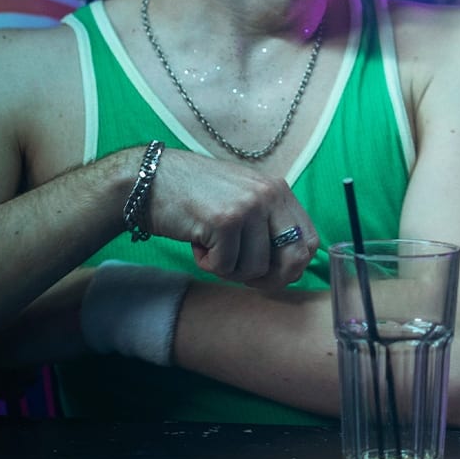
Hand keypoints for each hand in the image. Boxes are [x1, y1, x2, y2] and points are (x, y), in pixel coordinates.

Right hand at [138, 147, 317, 290]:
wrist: (149, 180)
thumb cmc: (194, 195)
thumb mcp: (242, 198)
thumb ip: (268, 223)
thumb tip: (293, 267)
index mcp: (278, 189)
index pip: (310, 241)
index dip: (293, 267)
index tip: (271, 274)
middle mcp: (269, 195)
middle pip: (294, 259)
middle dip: (270, 279)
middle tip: (241, 273)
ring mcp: (248, 206)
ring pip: (256, 268)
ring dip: (229, 269)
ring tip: (210, 245)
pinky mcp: (225, 221)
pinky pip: (226, 267)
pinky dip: (208, 264)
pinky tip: (197, 242)